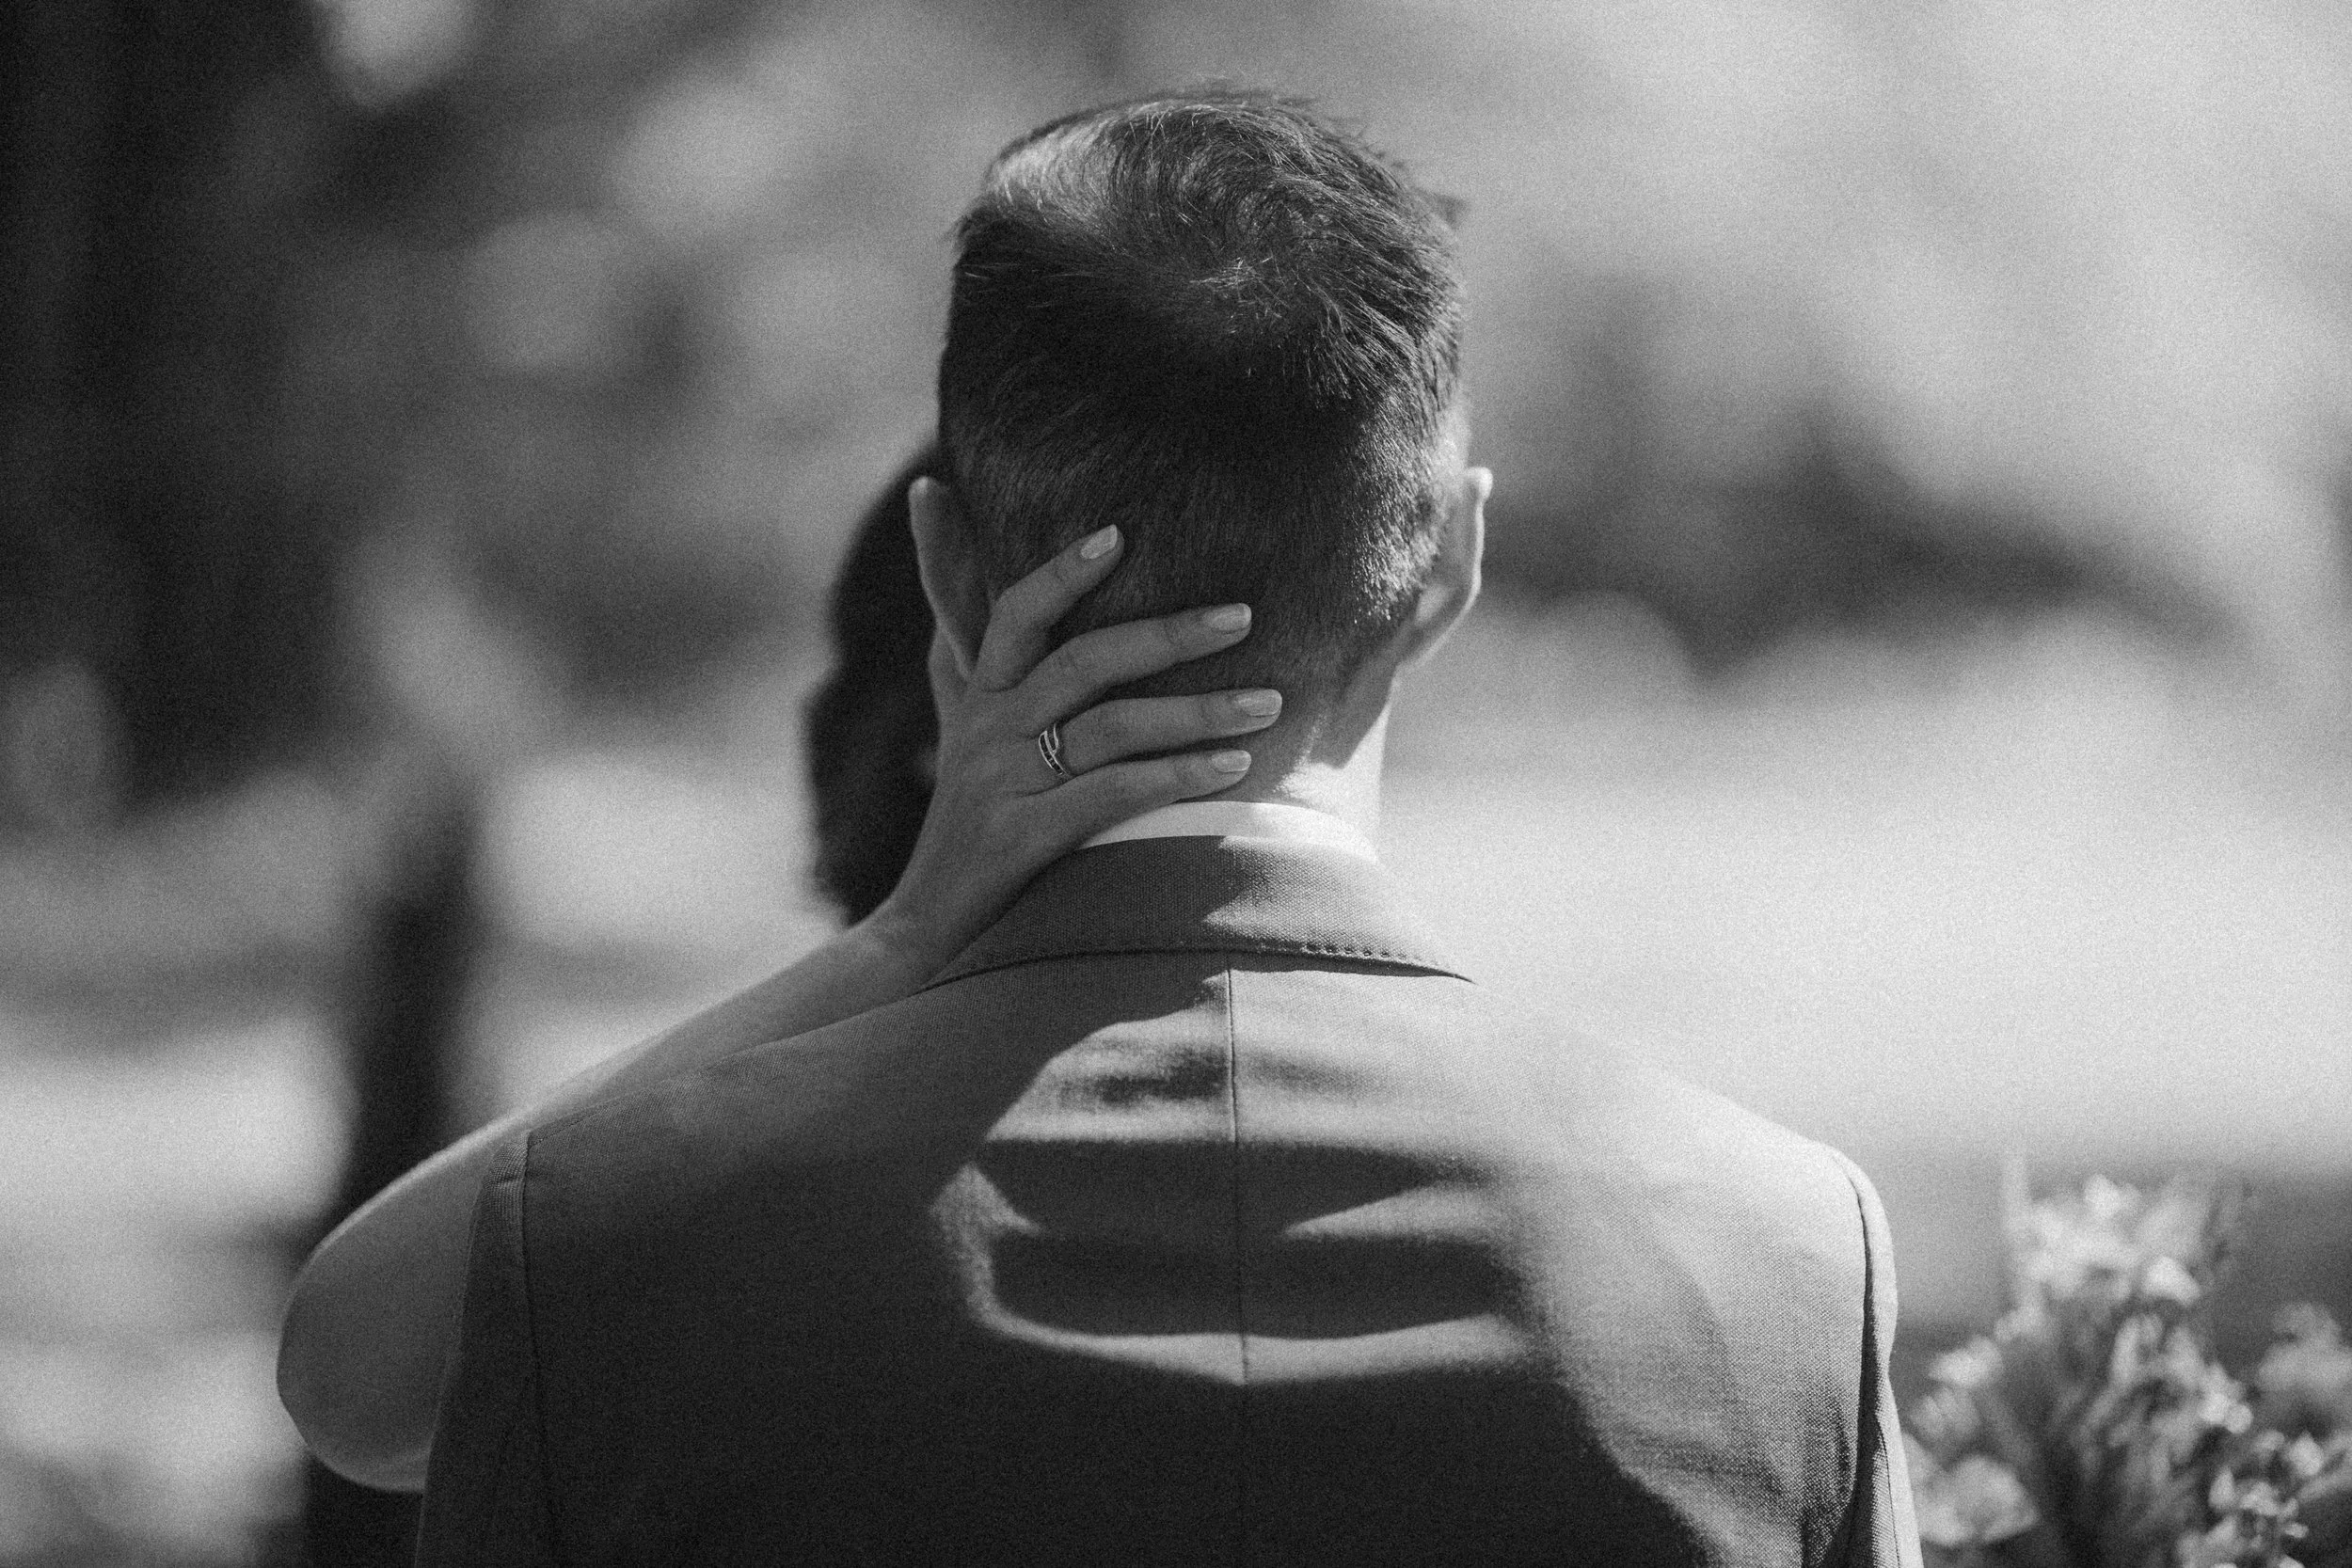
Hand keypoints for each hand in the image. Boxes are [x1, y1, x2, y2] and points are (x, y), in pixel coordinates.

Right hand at [863, 518, 1278, 972]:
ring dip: (1195, 711)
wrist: (923, 932)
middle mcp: (986, 731)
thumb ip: (958, 653)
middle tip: (1244, 616)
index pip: (1014, 615)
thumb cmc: (967, 823)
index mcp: (980, 698)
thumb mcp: (955, 728)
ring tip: (1268, 704)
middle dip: (1167, 635)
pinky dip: (1174, 777)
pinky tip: (1231, 768)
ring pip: (1107, 727)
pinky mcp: (1021, 840)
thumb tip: (933, 534)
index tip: (1118, 534)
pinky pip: (1109, 795)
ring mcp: (1001, 785)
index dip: (1061, 573)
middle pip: (1081, 662)